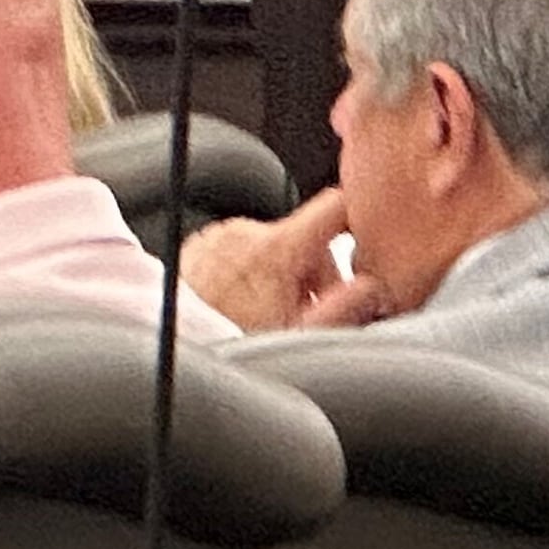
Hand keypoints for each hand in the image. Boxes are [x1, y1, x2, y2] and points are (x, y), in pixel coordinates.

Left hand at [179, 187, 388, 331]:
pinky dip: (252, 273)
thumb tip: (375, 286)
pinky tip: (246, 304)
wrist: (172, 342)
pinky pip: (242, 251)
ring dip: (284, 276)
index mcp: (278, 247)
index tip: (371, 239)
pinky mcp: (200, 246)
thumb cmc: (233, 341)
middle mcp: (246, 232)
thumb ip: (346, 307)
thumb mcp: (302, 335)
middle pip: (307, 238)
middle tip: (309, 312)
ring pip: (275, 247)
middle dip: (317, 274)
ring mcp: (219, 237)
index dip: (361, 218)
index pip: (336, 205)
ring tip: (272, 314)